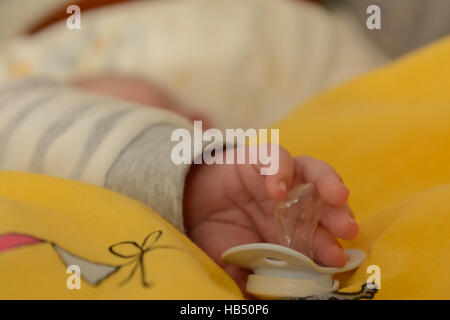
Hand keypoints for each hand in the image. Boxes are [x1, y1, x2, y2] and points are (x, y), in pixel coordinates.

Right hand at [182, 145, 358, 292]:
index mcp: (289, 229)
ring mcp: (278, 178)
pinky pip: (277, 157)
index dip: (328, 246)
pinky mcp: (259, 158)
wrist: (188, 202)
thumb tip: (271, 299)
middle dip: (338, 215)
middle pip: (324, 204)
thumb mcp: (233, 262)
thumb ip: (252, 277)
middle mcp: (290, 202)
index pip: (318, 235)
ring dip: (327, 183)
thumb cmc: (215, 232)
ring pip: (313, 171)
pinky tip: (275, 189)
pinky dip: (280, 170)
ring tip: (337, 196)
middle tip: (347, 228)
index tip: (336, 260)